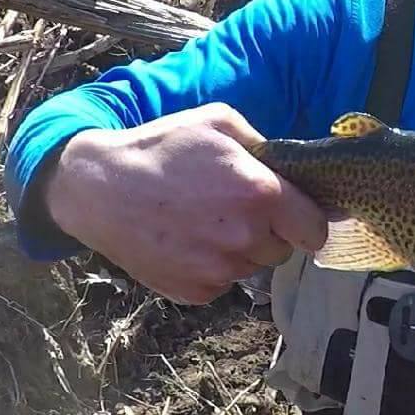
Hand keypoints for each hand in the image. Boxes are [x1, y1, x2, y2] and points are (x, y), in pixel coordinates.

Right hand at [42, 103, 328, 304]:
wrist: (99, 189)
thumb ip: (264, 146)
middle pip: (283, 249)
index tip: (294, 214)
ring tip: (204, 221)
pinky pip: (222, 282)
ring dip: (240, 250)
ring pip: (252, 266)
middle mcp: (246, 239)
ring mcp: (220, 270)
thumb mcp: (218, 122)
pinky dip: (212, 267)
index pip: (315, 229)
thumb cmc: (162, 147)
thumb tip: (290, 168)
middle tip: (235, 209)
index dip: (307, 221)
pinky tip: (186, 241)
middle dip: (270, 232)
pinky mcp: (196, 292)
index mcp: (262, 195)